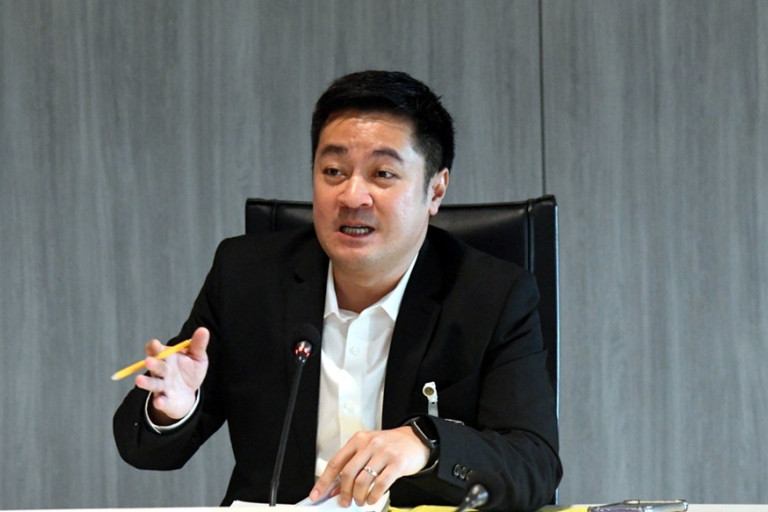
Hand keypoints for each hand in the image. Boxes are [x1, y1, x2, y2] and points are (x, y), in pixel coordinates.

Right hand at [134, 327, 208, 423]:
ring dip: (146, 382)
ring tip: (139, 380)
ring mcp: (162, 386)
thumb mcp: (197, 357)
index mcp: (167, 357)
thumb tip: (204, 330)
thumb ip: (198, 345)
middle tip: (149, 361)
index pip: (156, 350)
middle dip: (152, 364)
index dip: (154, 347)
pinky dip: (160, 402)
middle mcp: (161, 371)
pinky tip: (159, 402)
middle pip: (156, 366)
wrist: (188, 393)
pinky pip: (161, 401)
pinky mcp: (165, 400)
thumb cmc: (190, 370)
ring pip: (153, 383)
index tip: (154, 344)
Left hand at [309, 426, 429, 506]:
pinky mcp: (397, 463)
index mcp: (358, 440)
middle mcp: (370, 444)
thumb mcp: (369, 449)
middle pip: (347, 473)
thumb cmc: (390, 445)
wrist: (416, 439)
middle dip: (343, 493)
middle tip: (344, 502)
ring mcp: (384, 453)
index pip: (336, 462)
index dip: (324, 481)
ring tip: (360, 501)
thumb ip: (353, 464)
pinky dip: (373, 496)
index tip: (316, 494)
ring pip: (362, 481)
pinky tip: (372, 499)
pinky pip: (380, 485)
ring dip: (358, 496)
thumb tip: (335, 488)